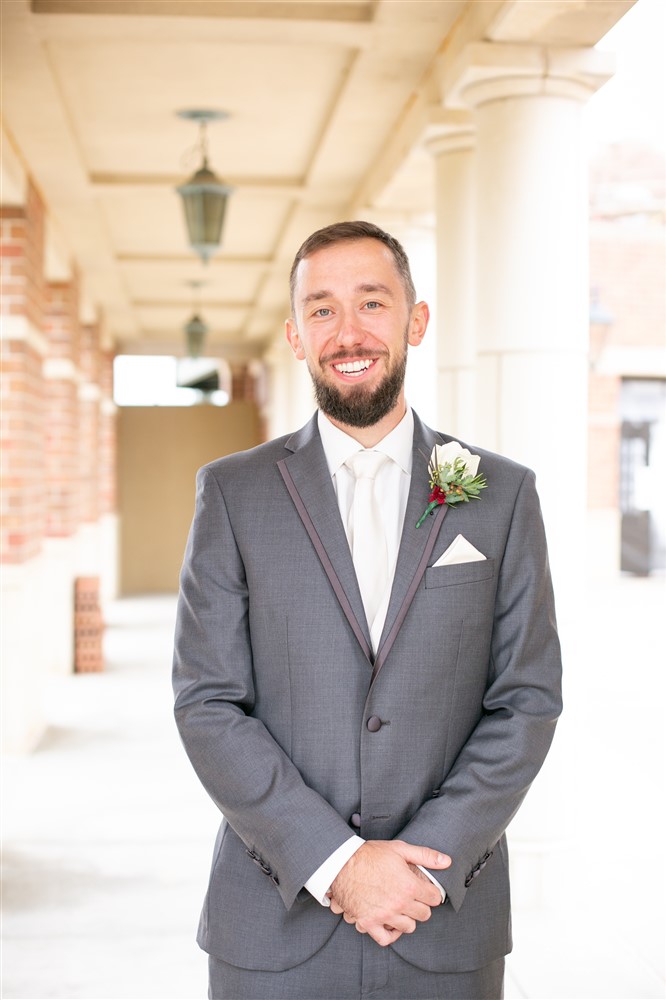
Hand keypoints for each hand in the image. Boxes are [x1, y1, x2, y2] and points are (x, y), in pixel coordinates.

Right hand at [328, 840, 450, 946]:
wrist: (341, 863)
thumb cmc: (370, 855)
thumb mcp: (400, 849)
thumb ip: (425, 856)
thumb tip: (446, 861)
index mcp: (409, 885)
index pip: (434, 898)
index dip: (432, 892)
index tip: (426, 890)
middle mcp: (399, 903)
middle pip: (424, 914)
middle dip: (421, 905)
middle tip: (413, 897)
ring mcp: (384, 915)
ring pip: (408, 927)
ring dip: (408, 918)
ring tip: (401, 908)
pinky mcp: (369, 922)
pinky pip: (386, 939)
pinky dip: (390, 934)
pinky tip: (390, 923)